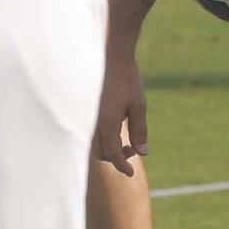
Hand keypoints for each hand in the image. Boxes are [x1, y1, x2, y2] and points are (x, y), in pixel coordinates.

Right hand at [92, 44, 149, 175]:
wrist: (111, 55)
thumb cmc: (127, 78)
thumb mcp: (139, 105)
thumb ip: (139, 130)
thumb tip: (142, 152)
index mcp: (107, 122)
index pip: (111, 154)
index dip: (121, 166)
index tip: (130, 173)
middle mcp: (93, 121)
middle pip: (100, 152)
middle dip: (116, 157)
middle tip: (131, 149)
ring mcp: (88, 115)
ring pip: (93, 143)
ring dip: (108, 148)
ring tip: (125, 140)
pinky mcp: (86, 110)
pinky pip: (90, 131)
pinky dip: (102, 137)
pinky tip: (115, 128)